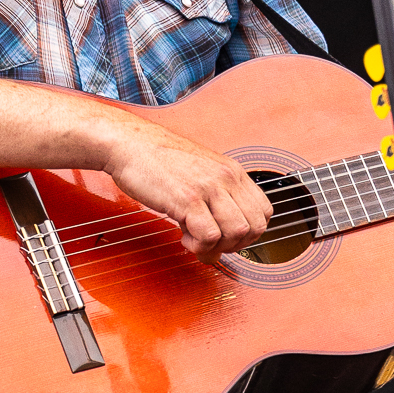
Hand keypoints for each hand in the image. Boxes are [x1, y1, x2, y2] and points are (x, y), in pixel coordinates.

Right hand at [98, 111, 271, 258]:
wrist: (129, 144)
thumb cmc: (158, 160)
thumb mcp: (200, 174)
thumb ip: (216, 202)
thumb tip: (221, 242)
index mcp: (233, 171)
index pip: (264, 212)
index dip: (249, 233)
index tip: (227, 236)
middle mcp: (226, 177)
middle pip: (255, 227)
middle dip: (235, 245)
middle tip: (211, 243)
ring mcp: (209, 187)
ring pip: (237, 233)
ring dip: (216, 247)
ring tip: (194, 238)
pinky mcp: (188, 199)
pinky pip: (210, 236)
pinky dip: (199, 246)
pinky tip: (184, 236)